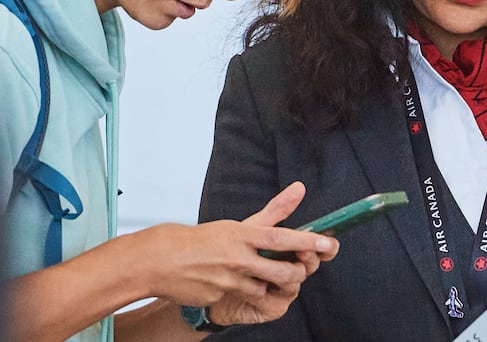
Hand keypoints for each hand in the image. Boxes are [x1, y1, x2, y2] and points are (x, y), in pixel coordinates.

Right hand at [139, 182, 337, 309]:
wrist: (159, 259)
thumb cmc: (200, 240)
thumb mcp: (237, 225)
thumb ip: (273, 212)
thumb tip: (300, 189)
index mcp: (242, 234)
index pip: (282, 237)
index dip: (307, 242)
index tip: (327, 244)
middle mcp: (238, 256)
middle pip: (282, 270)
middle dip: (296, 273)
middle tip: (298, 269)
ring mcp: (229, 279)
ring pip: (265, 287)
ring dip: (266, 283)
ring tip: (255, 274)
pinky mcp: (219, 296)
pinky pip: (243, 297)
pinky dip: (244, 292)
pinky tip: (229, 283)